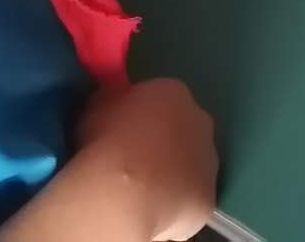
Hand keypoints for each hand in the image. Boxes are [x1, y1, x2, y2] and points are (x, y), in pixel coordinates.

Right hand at [76, 79, 217, 240]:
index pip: (161, 99)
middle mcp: (200, 122)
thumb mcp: (96, 107)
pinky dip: (174, 204)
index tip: (120, 134)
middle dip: (162, 143)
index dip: (140, 117)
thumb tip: (114, 103)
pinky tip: (150, 211)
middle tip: (131, 163)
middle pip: (182, 130)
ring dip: (171, 174)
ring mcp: (208, 161)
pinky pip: (190, 199)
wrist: (123, 190)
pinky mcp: (207, 197)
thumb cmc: (104, 144)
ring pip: (190, 165)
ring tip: (139, 192)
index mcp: (173, 93)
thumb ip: (113, 102)